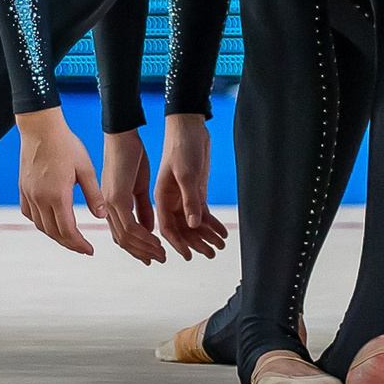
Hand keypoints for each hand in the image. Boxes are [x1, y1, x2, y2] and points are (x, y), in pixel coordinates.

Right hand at [15, 108, 102, 255]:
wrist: (41, 128)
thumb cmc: (66, 145)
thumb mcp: (86, 169)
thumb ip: (94, 194)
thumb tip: (101, 216)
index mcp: (58, 196)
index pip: (68, 231)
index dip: (79, 244)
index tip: (90, 251)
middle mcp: (40, 199)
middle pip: (54, 233)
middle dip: (69, 243)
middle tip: (82, 248)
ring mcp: (29, 194)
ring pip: (41, 225)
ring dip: (55, 235)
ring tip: (70, 238)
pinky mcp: (23, 188)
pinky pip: (29, 214)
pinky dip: (41, 222)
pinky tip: (50, 222)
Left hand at [97, 129, 166, 263]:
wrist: (123, 136)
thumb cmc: (131, 156)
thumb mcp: (139, 186)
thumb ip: (142, 207)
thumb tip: (148, 227)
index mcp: (111, 205)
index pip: (122, 235)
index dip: (137, 248)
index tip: (152, 255)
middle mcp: (107, 208)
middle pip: (122, 240)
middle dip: (142, 252)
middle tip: (159, 259)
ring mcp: (110, 204)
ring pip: (126, 236)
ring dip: (145, 247)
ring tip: (161, 253)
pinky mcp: (116, 197)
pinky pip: (129, 225)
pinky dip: (143, 236)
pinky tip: (156, 240)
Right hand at [153, 113, 229, 260]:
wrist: (190, 127)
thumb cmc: (182, 147)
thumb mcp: (186, 173)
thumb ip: (190, 199)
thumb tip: (193, 224)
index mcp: (161, 198)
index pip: (167, 227)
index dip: (177, 243)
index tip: (188, 256)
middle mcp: (171, 201)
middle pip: (182, 229)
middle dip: (196, 243)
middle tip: (211, 254)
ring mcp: (184, 197)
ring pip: (193, 223)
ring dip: (206, 236)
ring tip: (220, 247)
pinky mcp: (196, 191)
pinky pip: (203, 212)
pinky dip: (212, 223)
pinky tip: (222, 233)